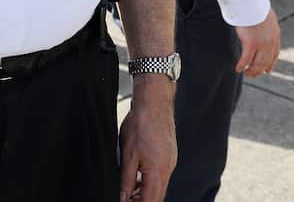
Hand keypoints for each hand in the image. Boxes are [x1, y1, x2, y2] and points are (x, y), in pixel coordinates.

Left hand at [119, 79, 176, 201]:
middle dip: (142, 201)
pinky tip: (138, 177)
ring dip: (146, 193)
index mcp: (158, 172)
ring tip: (129, 192)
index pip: (150, 201)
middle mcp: (168, 169)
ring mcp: (170, 162)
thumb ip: (126, 180)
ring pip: (160, 187)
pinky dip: (150, 181)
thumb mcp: (128, 155)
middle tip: (127, 200)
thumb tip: (123, 197)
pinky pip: (162, 175)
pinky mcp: (169, 155)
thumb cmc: (140, 124)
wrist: (154, 103)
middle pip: (157, 196)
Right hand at [234, 8, 280, 77]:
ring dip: (251, 70)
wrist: (252, 2)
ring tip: (246, 73)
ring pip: (257, 64)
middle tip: (252, 74)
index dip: (271, 64)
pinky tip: (238, 68)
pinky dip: (242, 65)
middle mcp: (270, 42)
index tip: (267, 70)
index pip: (275, 54)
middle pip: (266, 62)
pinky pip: (246, 60)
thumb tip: (261, 24)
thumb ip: (265, 24)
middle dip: (259, 70)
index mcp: (275, 35)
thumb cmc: (255, 5)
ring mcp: (261, 44)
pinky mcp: (251, 44)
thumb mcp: (266, 16)